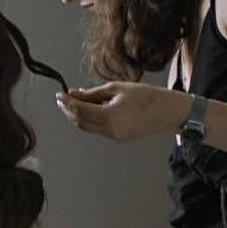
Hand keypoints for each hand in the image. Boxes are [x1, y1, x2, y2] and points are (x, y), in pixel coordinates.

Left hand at [56, 83, 187, 144]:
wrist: (166, 111)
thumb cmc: (146, 97)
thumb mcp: (116, 88)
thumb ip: (92, 93)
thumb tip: (75, 94)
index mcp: (109, 117)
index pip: (80, 110)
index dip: (67, 102)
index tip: (60, 95)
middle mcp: (110, 130)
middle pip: (79, 122)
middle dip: (68, 111)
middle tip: (62, 99)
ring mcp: (113, 137)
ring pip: (87, 127)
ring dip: (77, 116)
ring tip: (72, 103)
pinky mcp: (117, 139)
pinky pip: (97, 130)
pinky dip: (89, 120)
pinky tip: (88, 109)